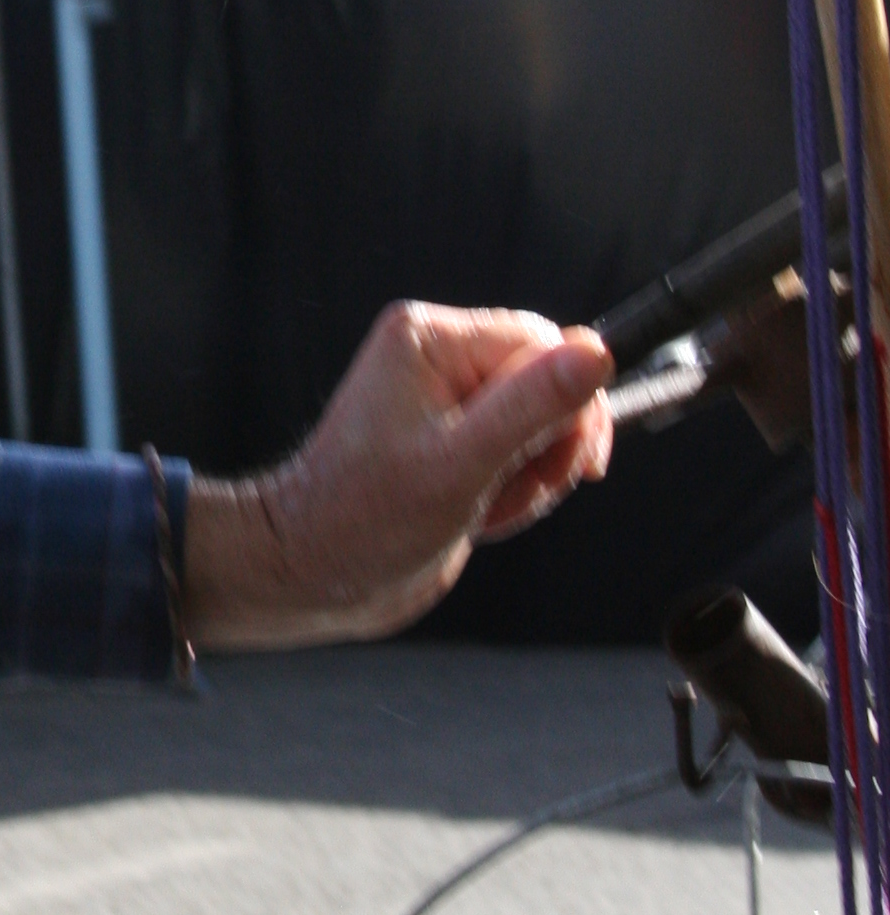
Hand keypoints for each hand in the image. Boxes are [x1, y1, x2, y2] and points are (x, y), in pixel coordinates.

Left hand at [180, 304, 614, 652]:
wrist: (318, 575)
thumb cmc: (368, 521)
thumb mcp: (461, 465)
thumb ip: (532, 408)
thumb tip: (596, 352)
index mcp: (431, 339)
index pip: (544, 343)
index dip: (569, 404)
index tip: (571, 462)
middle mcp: (439, 358)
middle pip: (550, 385)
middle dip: (545, 451)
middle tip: (505, 490)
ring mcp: (447, 400)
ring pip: (543, 428)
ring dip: (528, 481)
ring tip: (479, 510)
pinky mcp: (455, 441)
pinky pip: (521, 456)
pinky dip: (513, 494)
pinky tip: (476, 518)